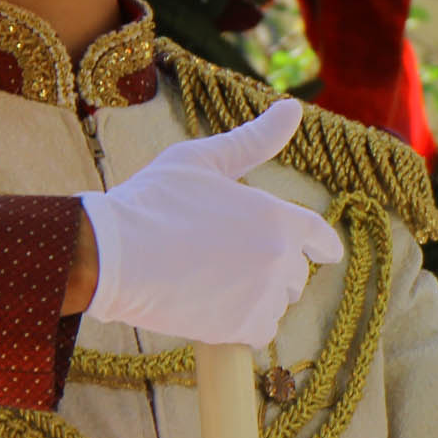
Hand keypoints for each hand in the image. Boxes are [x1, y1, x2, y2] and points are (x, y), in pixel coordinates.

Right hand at [77, 98, 344, 346]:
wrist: (109, 254)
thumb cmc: (152, 201)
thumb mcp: (202, 160)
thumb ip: (253, 140)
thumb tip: (293, 108)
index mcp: (279, 217)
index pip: (319, 235)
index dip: (323, 244)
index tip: (328, 253)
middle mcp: (281, 258)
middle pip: (294, 270)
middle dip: (270, 266)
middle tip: (227, 261)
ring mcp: (264, 295)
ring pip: (276, 301)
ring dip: (254, 295)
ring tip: (211, 280)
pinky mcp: (243, 326)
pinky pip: (260, 330)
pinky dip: (242, 323)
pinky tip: (214, 308)